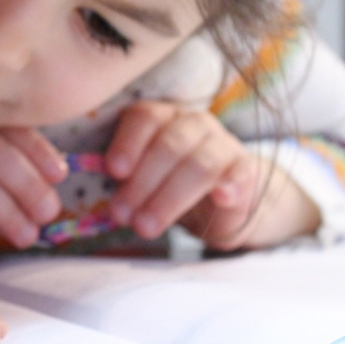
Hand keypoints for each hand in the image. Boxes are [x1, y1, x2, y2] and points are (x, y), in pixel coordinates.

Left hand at [105, 100, 319, 249]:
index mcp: (162, 117)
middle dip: (142, 183)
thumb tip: (98, 186)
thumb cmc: (168, 184)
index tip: (113, 171)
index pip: (144, 118)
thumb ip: (123, 179)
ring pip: (199, 164)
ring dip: (169, 198)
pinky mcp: (246, 169)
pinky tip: (220, 198)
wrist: (220, 200)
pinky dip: (230, 185)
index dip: (127, 143)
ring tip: (146, 226)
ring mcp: (223, 143)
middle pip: (168, 145)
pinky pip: (240, 174)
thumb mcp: (142, 179)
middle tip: (122, 215)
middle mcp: (193, 123)